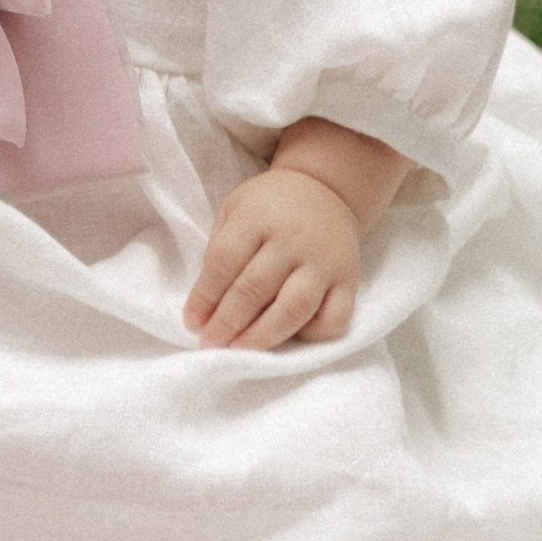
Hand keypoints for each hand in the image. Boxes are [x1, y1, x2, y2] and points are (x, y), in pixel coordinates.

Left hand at [184, 165, 358, 349]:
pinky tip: (290, 339)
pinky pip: (335, 318)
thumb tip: (206, 304)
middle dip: (227, 322)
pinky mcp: (349, 281)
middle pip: (255, 289)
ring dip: (263, 336)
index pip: (225, 262)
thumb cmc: (270, 205)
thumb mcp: (235, 209)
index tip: (191, 322)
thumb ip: (220, 250)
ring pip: (294, 309)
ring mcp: (325, 262)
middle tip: (210, 344)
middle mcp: (293, 240)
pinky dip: (313, 335)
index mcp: (258, 217)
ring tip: (241, 351)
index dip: (204, 296)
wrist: (327, 189)